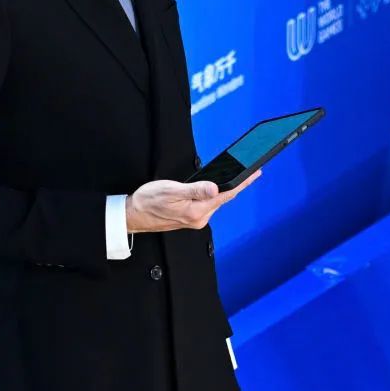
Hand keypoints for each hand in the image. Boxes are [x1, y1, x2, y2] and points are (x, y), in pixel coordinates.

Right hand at [125, 167, 260, 232]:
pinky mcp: (190, 218)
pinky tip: (215, 188)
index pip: (226, 194)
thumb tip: (215, 188)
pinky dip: (214, 195)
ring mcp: (195, 220)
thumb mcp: (171, 190)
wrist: (133, 215)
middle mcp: (199, 218)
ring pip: (216, 201)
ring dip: (225, 190)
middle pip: (224, 198)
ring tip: (236, 176)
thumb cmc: (148, 201)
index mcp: (197, 212)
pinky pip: (208, 205)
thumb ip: (195, 190)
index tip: (255, 173)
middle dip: (237, 184)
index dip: (243, 182)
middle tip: (250, 170)